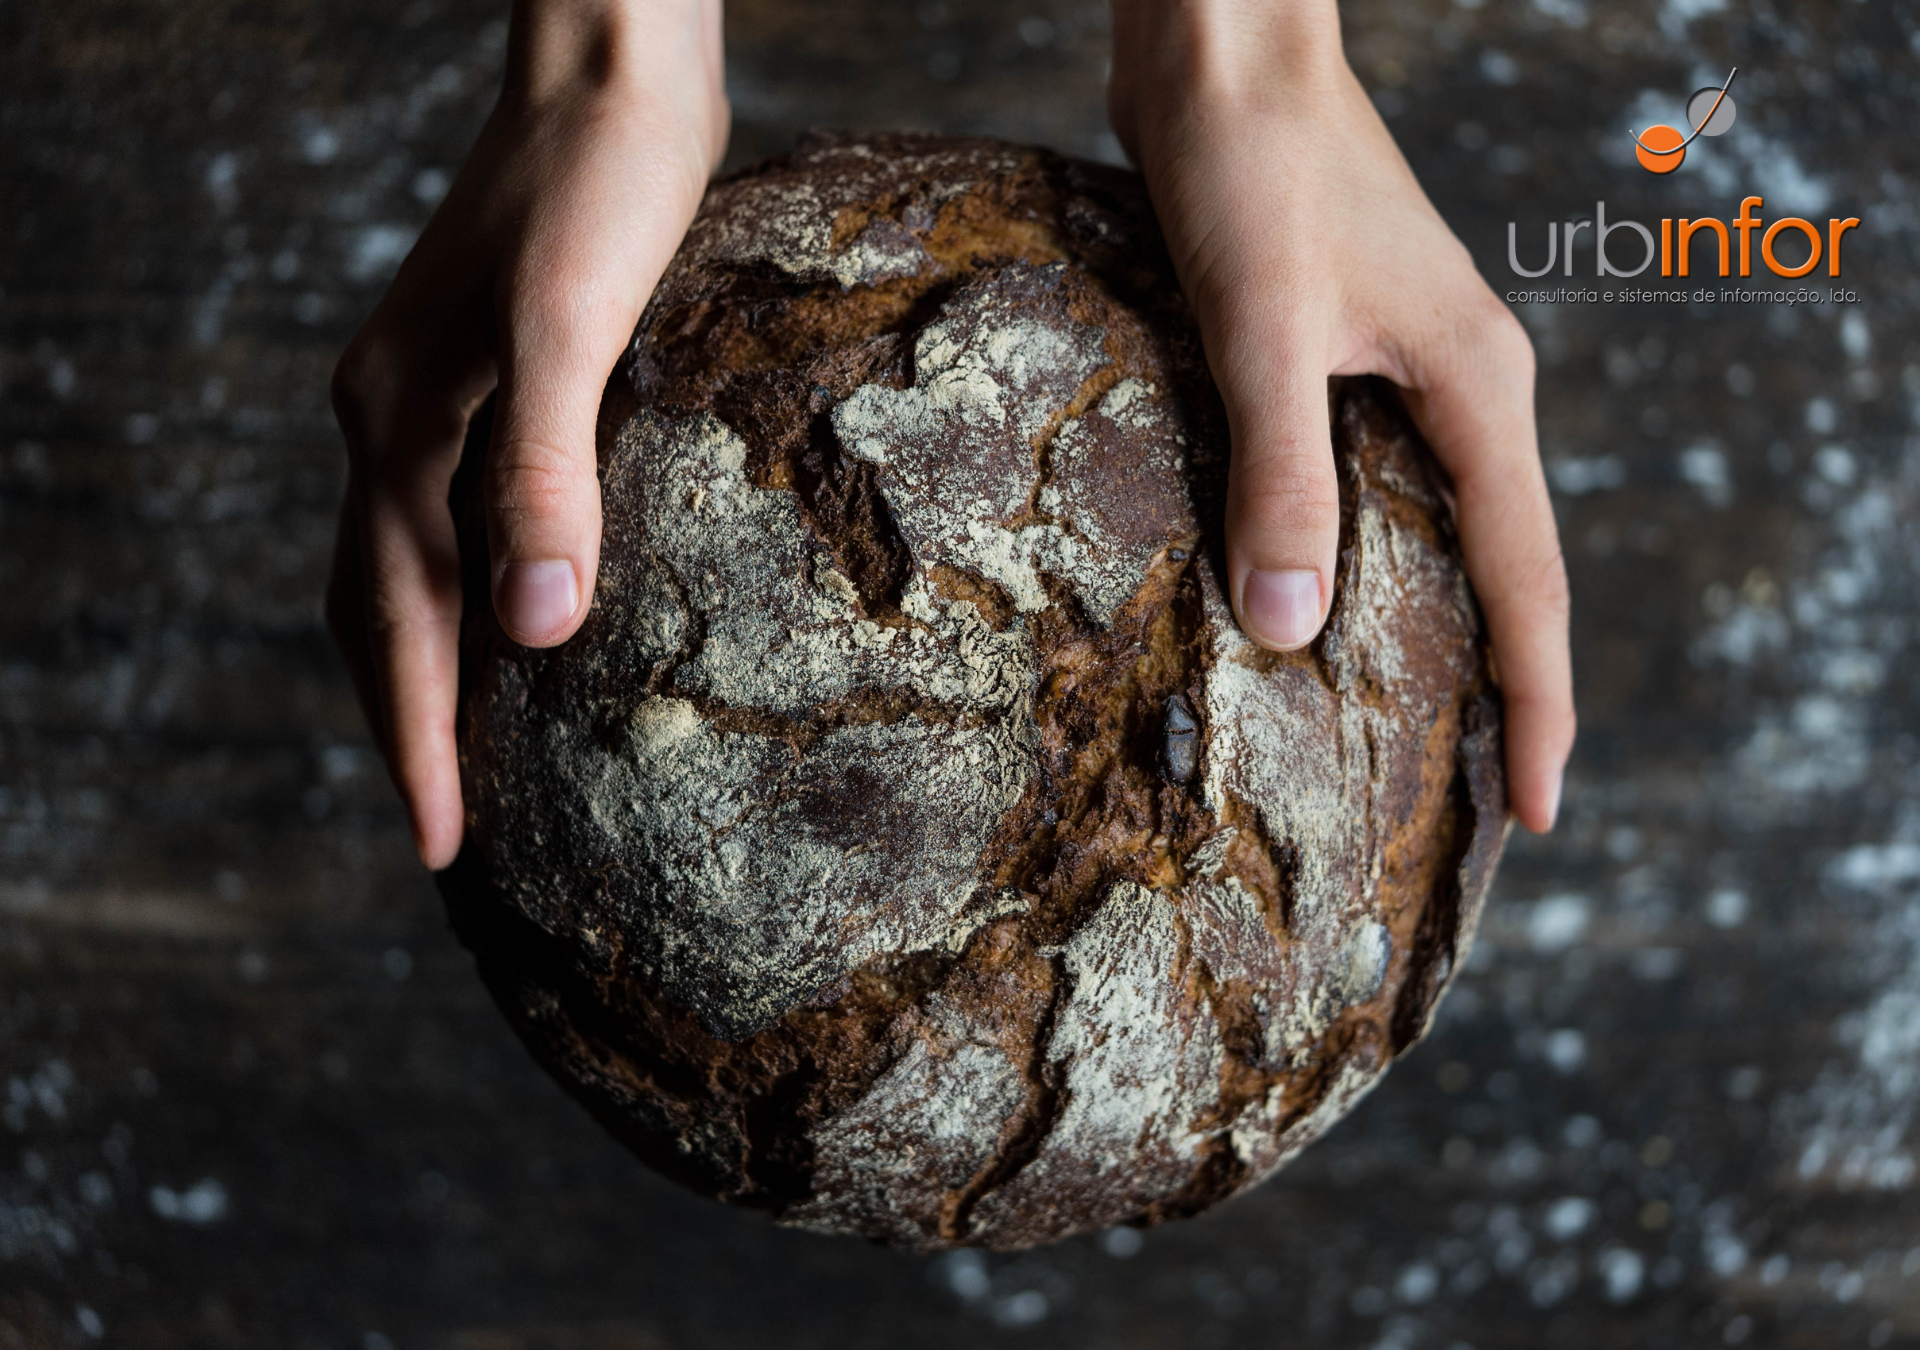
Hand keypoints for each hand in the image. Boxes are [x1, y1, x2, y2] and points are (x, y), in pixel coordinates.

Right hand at [328, 0, 727, 867]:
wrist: (613, 73)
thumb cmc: (601, 186)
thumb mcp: (572, 327)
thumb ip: (543, 471)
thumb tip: (533, 630)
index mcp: (398, 429)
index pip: (395, 623)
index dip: (418, 743)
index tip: (445, 851)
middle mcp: (393, 423)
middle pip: (379, 610)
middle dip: (408, 727)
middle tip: (451, 836)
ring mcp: (433, 400)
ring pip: (412, 569)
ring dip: (432, 669)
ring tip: (474, 758)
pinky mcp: (490, 380)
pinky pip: (457, 519)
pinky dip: (475, 593)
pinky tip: (530, 618)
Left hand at [1108, 0, 1573, 830]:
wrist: (1222, 50)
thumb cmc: (1251, 164)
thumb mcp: (1262, 330)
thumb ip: (1282, 476)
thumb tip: (1289, 628)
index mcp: (1474, 389)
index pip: (1528, 581)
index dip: (1538, 704)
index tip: (1539, 813)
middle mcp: (1458, 387)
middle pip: (1501, 567)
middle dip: (1500, 686)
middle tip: (1479, 804)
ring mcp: (1402, 369)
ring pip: (1436, 527)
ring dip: (1431, 626)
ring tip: (1409, 731)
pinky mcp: (1339, 352)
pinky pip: (1371, 482)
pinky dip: (1359, 555)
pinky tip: (1314, 600)